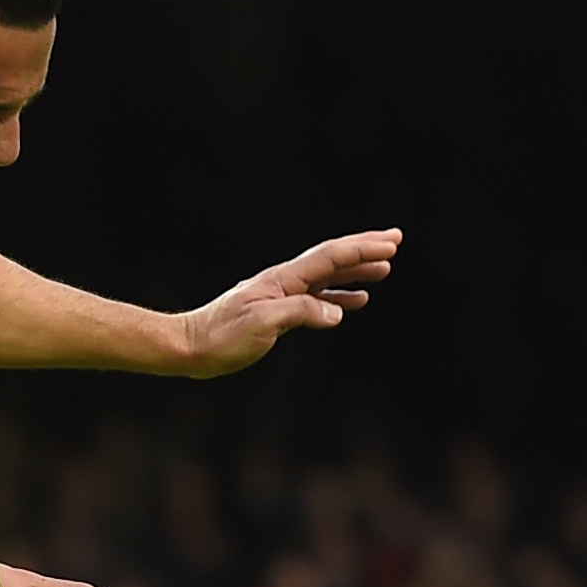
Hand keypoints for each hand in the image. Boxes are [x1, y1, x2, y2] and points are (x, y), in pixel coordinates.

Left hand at [173, 229, 401, 376]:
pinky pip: (317, 298)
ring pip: (328, 277)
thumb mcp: (263, 325)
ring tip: (384, 268)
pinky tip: (354, 303)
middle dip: (364, 249)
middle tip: (395, 240)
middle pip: (332, 259)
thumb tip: (337, 313)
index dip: (362, 249)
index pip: (330, 258)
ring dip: (356, 271)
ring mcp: (281, 295)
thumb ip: (300, 313)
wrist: (191, 347)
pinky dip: (339, 297)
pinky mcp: (278, 312)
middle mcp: (284, 282)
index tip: (391, 243)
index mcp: (283, 280)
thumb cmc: (222, 337)